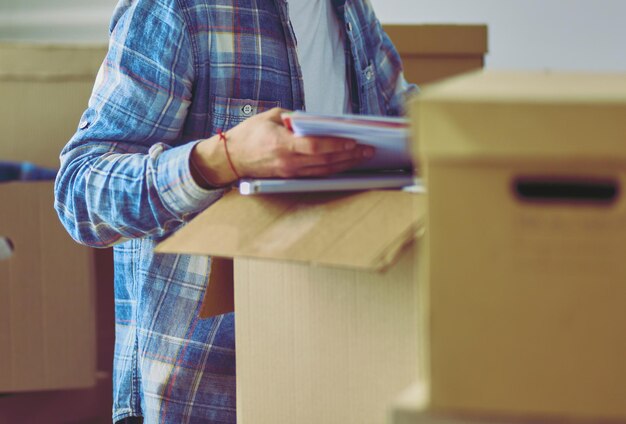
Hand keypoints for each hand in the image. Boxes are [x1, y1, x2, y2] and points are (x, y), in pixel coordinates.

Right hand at [191, 108, 374, 186]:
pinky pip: (317, 175)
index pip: (315, 146)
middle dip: (349, 156)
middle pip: (325, 161)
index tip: (354, 141)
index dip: (336, 145)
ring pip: (324, 171)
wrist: (229, 159)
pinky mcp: (290, 178)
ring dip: (345, 164)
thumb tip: (317, 121)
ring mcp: (290, 173)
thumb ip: (294, 118)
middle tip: (368, 150)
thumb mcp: (270, 117)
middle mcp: (288, 162)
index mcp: (281, 144)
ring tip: (362, 157)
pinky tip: (345, 164)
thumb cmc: (248, 135)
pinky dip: (333, 169)